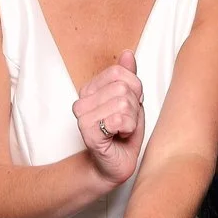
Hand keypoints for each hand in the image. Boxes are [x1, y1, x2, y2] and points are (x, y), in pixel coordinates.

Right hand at [74, 52, 144, 183]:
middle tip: (126, 122)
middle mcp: (82, 100)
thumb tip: (127, 54)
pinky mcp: (88, 132)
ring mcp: (83, 116)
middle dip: (134, 107)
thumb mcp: (131, 101)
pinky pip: (119, 119)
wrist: (115, 164)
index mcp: (91, 89)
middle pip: (123, 88)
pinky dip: (128, 129)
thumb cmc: (123, 134)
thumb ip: (128, 77)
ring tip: (123, 130)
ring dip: (132, 120)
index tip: (129, 107)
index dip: (134, 90)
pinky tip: (119, 137)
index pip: (119, 73)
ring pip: (123, 103)